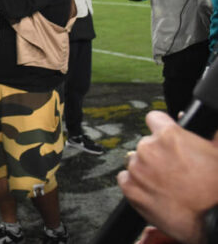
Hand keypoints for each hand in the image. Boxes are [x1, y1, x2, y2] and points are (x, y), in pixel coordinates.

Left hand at [118, 111, 217, 243]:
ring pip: (135, 161)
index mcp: (169, 136)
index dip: (161, 126)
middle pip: (146, 144)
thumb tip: (187, 116)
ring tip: (166, 182)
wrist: (213, 219)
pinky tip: (153, 190)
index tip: (164, 135)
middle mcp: (148, 149)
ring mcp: (137, 169)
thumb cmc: (215, 188)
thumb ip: (204, 132)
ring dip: (146, 169)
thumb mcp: (217, 151)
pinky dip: (136, 184)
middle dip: (157, 153)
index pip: (154, 118)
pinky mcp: (130, 188)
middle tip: (173, 168)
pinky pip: (125, 178)